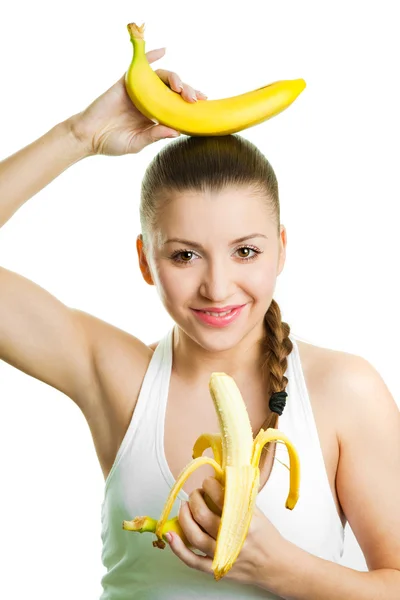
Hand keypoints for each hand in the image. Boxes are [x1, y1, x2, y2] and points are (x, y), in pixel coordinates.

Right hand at [68, 48, 206, 156]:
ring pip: (162, 78)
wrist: (88, 136)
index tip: (203, 107)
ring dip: (175, 80)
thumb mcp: (137, 142)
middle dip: (187, 92)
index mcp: (155, 116)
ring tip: (181, 88)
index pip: (177, 106)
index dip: (190, 105)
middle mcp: (150, 101)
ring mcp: (140, 90)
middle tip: (195, 99)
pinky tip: (163, 50)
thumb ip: (155, 135)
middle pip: (173, 90)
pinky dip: (151, 56)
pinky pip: (141, 66)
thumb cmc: (112, 142)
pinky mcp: (127, 82)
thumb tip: (176, 131)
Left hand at [167, 476, 287, 591]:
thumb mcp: (256, 512)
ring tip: (185, 506)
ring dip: (184, 516)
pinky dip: (178, 548)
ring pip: (194, 535)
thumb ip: (237, 497)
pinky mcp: (216, 569)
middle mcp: (234, 538)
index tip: (207, 481)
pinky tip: (170, 534)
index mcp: (246, 521)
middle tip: (195, 493)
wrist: (276, 565)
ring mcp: (224, 555)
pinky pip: (192, 560)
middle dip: (194, 499)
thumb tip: (215, 479)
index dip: (209, 485)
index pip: (220, 497)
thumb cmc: (265, 535)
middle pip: (203, 515)